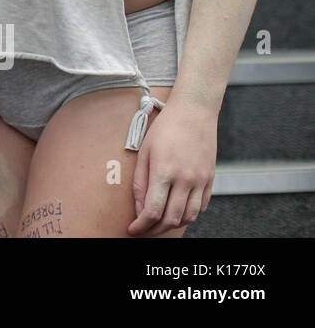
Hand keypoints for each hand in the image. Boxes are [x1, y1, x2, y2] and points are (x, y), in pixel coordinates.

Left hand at [128, 95, 216, 235]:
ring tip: (159, 222)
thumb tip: (138, 208)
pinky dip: (189, 215)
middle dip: (155, 229)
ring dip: (172, 225)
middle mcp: (185, 180)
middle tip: (144, 230)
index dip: (141, 225)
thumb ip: (140, 182)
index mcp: (164, 172)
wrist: (193, 113)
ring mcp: (201, 181)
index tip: (133, 230)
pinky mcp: (211, 180)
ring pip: (189, 217)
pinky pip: (201, 207)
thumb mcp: (144, 151)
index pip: (153, 211)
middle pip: (171, 219)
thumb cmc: (165, 128)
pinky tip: (177, 211)